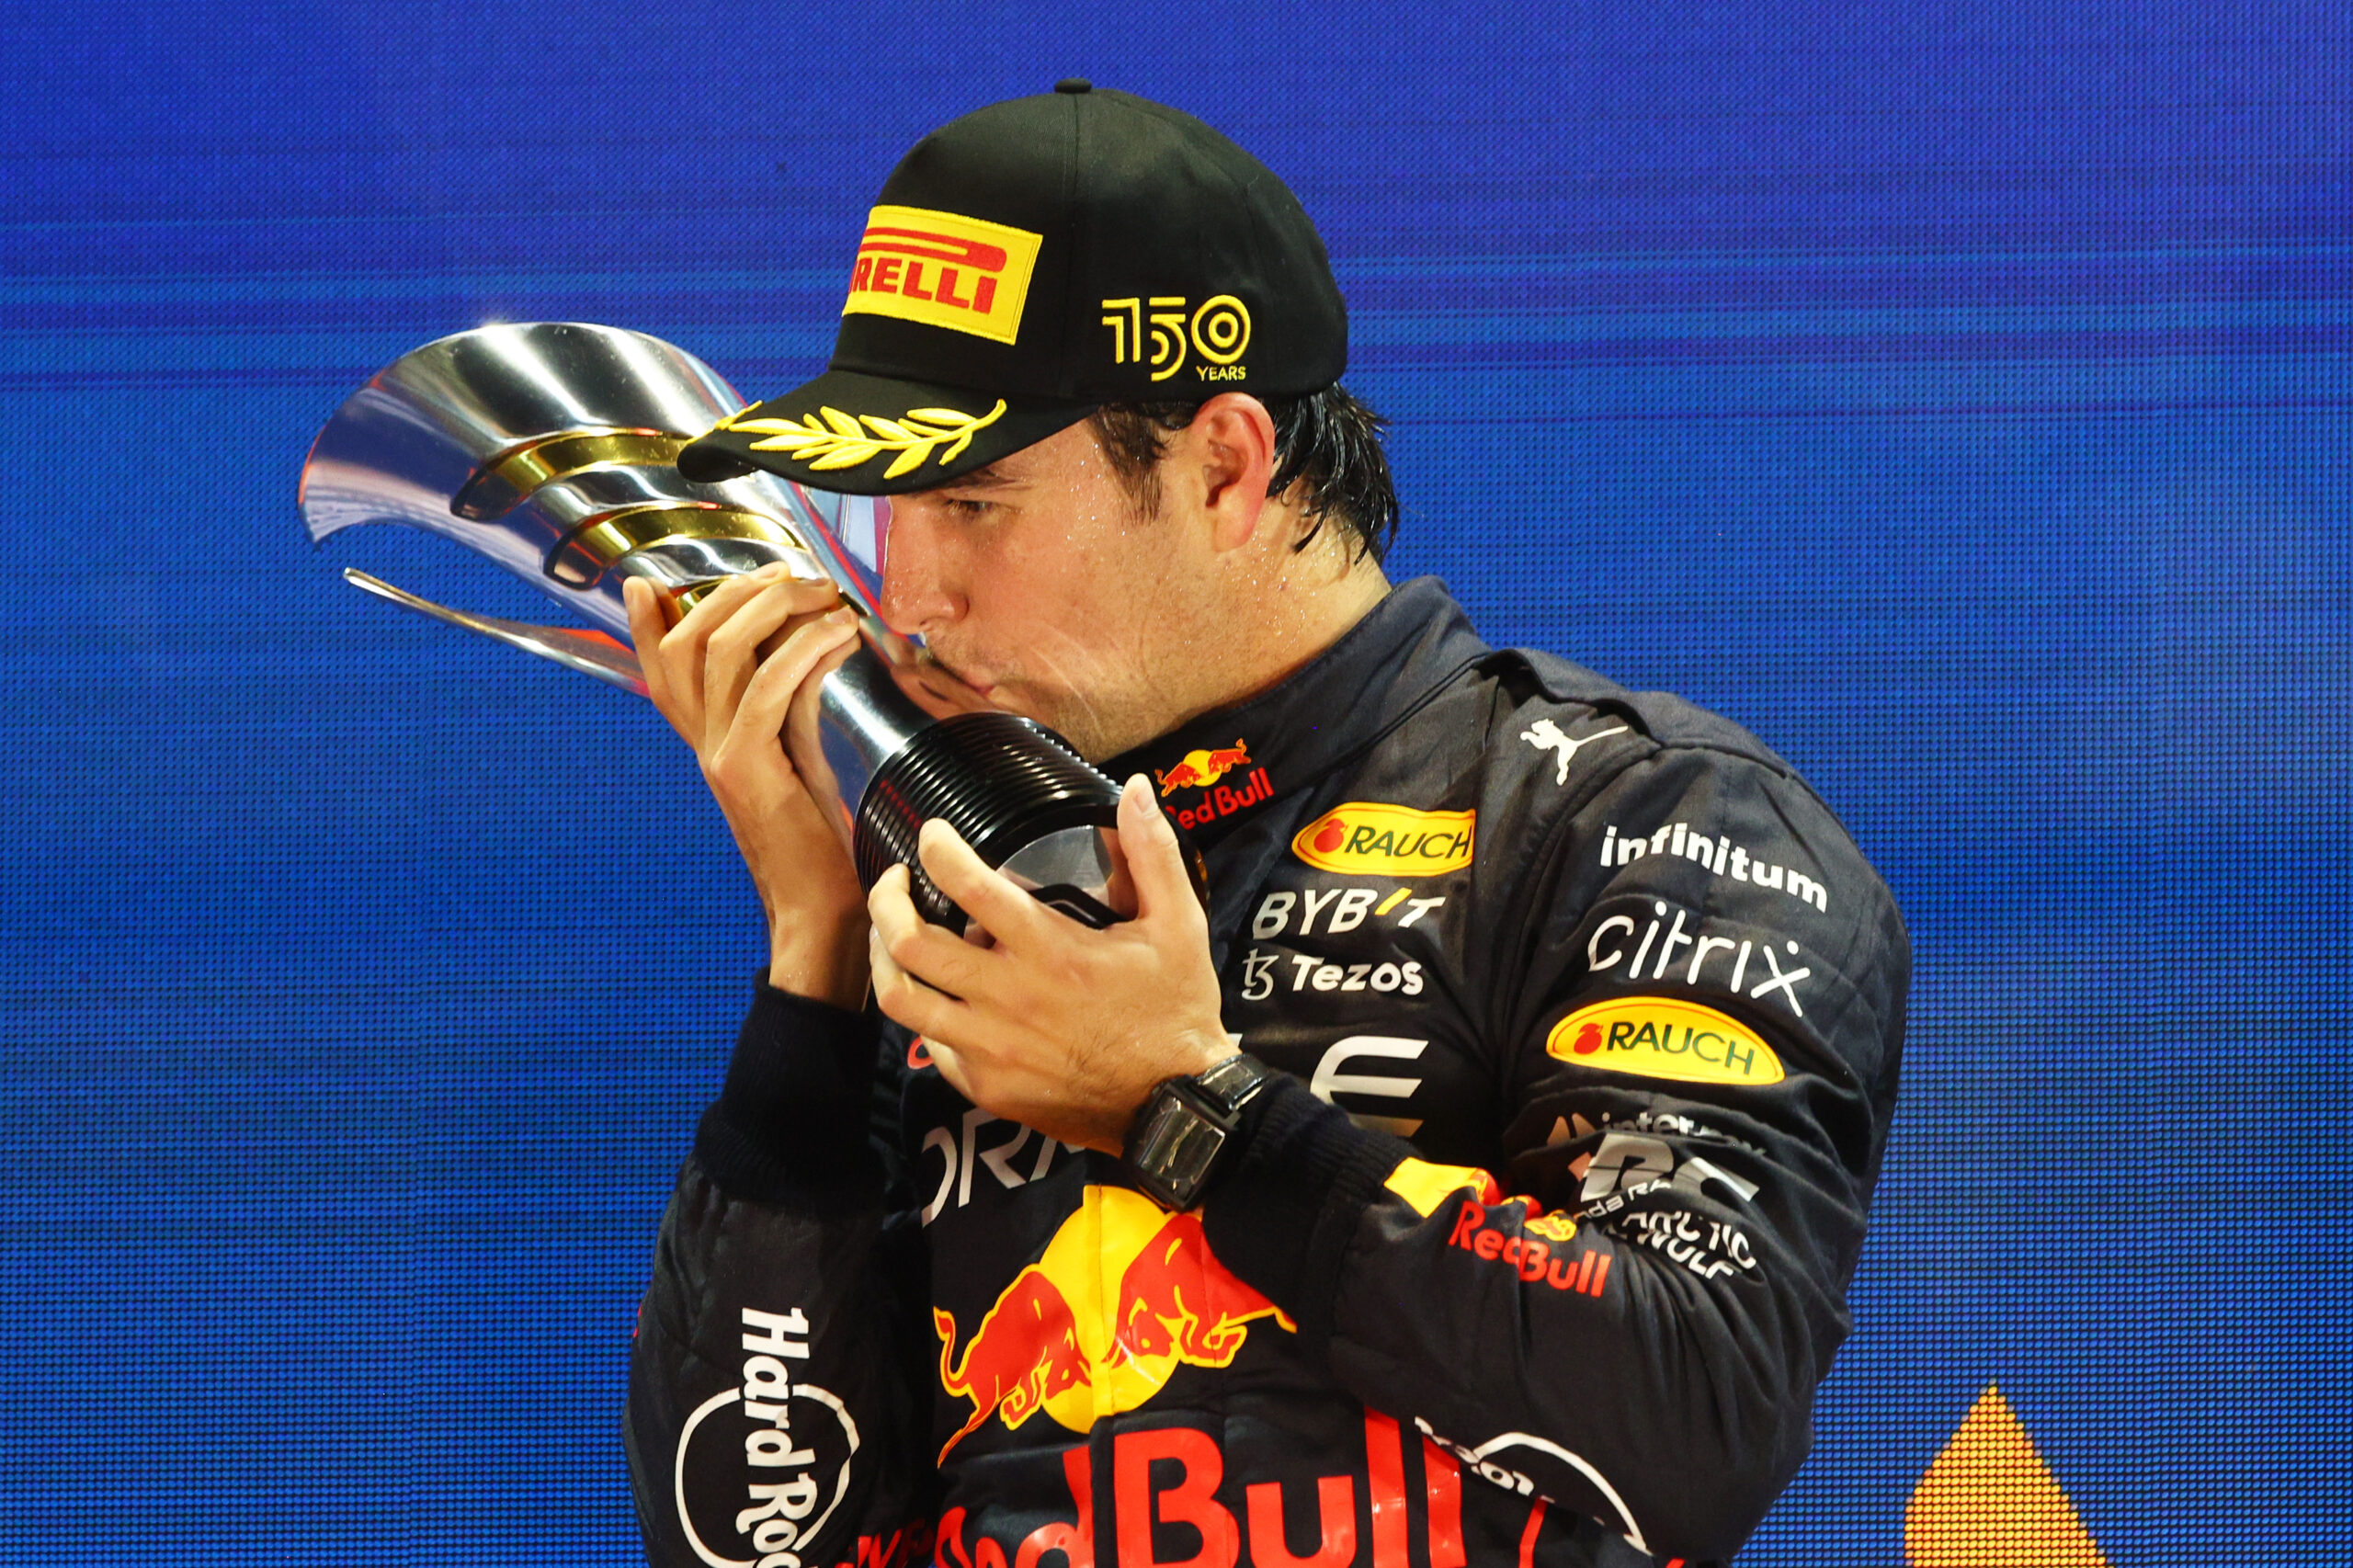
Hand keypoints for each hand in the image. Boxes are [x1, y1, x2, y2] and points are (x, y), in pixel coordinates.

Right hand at [624, 569, 868, 1006]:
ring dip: (775, 607)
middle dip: (736, 591)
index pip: (661, 670)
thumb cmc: (822, 839)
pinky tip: (840, 633)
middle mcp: (703, 744)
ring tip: (823, 593)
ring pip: (721, 650)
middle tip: (790, 572)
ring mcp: (719, 756)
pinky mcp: (748, 769)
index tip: (649, 579)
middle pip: (687, 641)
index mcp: (709, 743)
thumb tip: (809, 646)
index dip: (644, 622)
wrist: (819, 910)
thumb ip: (792, 704)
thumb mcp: (801, 756)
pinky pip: (769, 687)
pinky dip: (805, 648)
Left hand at [866, 775, 1235, 1151]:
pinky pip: (930, 1046)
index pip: (969, 887)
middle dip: (885, 900)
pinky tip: (938, 996)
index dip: (938, 849)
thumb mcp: (1179, 924)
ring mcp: (992, 1048)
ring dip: (883, 958)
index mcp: (1052, 951)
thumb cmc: (1176, 1009)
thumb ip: (1152, 852)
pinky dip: (925, 1014)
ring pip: (902, 998)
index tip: (932, 835)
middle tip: (895, 881)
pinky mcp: (987, 1086)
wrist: (1176, 1106)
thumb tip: (1136, 787)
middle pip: (909, 943)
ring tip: (889, 936)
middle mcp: (1010, 999)